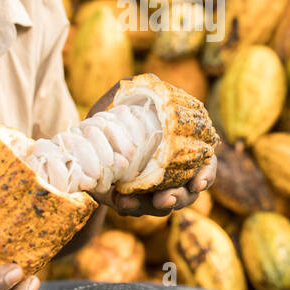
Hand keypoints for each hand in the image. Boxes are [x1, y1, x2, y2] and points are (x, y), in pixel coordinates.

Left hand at [84, 79, 216, 217]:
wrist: (83, 140)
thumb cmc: (111, 117)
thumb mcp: (124, 101)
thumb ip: (142, 90)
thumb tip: (156, 81)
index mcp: (178, 149)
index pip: (205, 165)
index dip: (206, 175)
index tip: (198, 182)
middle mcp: (170, 173)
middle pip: (188, 192)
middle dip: (181, 197)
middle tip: (167, 197)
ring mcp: (151, 189)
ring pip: (163, 205)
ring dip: (155, 206)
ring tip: (142, 203)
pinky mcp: (130, 199)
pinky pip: (135, 208)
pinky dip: (129, 206)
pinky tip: (122, 201)